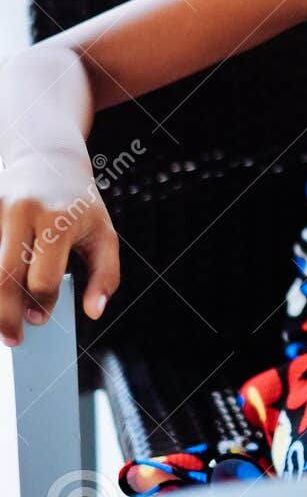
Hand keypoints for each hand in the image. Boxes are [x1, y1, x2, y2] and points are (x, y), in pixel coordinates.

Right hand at [0, 148, 120, 346]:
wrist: (47, 158)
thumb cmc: (79, 205)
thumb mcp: (103, 235)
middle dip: (6, 315)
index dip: (42, 304)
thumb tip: (95, 312)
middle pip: (4, 276)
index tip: (40, 318)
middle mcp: (24, 212)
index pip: (44, 278)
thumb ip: (106, 276)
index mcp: (59, 219)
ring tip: (1, 319)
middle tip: (12, 338)